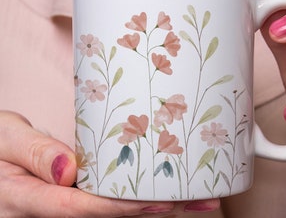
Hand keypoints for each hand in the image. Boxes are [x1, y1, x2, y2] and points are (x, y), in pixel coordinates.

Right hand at [0, 111, 218, 216]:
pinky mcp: (77, 192)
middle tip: (202, 199)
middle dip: (157, 208)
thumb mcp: (5, 138)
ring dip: (157, 201)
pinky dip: (139, 192)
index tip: (161, 202)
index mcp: (32, 199)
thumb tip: (68, 170)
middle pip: (111, 213)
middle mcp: (56, 206)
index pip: (81, 207)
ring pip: (115, 207)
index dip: (122, 207)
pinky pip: (109, 197)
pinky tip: (166, 185)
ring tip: (198, 193)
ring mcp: (68, 201)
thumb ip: (32, 153)